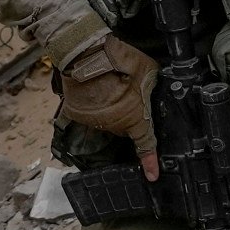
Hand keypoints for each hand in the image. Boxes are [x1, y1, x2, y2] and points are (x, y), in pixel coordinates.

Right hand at [54, 35, 159, 169]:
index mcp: (135, 119)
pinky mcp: (76, 113)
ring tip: (108, 87)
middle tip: (127, 95)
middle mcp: (115, 125)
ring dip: (109, 111)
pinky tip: (92, 90)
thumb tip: (153, 88)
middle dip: (127, 117)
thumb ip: (152, 87)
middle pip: (124, 129)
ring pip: (106, 122)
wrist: (87, 54)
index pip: (146, 145)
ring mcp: (94, 121)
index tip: (152, 175)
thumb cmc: (121, 62)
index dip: (150, 162)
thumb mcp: (149, 72)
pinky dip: (91, 106)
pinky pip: (88, 115)